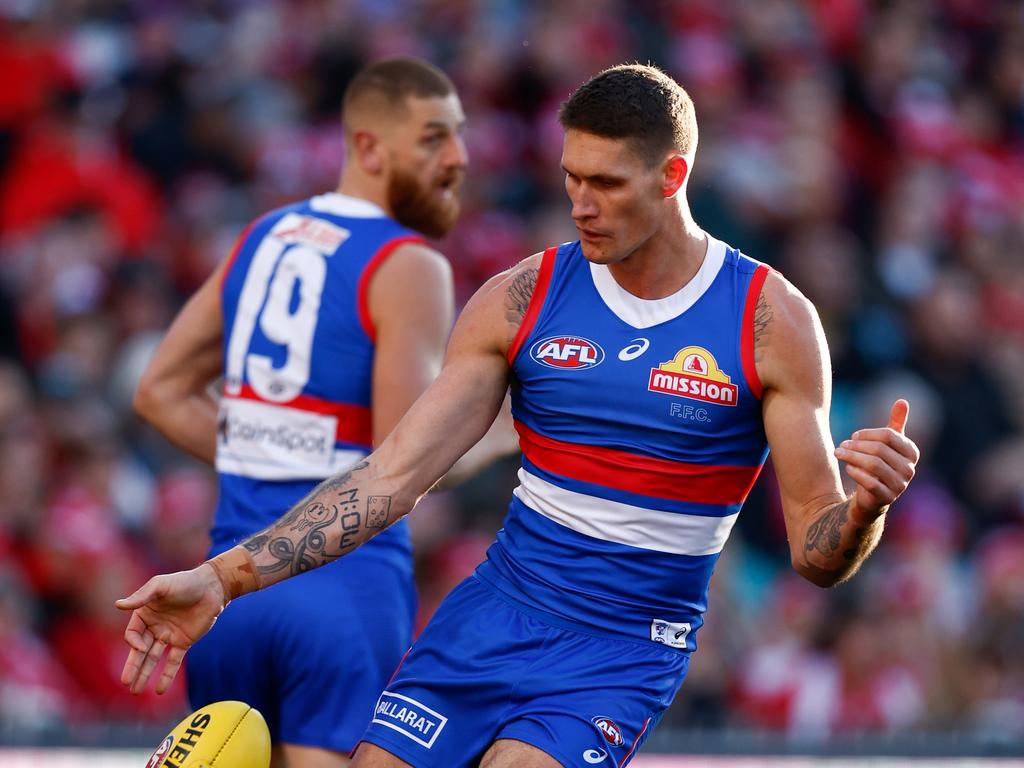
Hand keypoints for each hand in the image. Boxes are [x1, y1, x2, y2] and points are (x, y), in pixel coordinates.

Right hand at [115, 564, 226, 694]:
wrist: (213, 587)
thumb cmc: (185, 582)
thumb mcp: (161, 586)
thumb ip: (141, 596)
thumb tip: (118, 605)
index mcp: (145, 613)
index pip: (132, 634)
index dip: (133, 642)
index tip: (139, 646)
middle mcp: (155, 626)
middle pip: (140, 650)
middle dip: (133, 666)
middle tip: (125, 682)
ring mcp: (169, 635)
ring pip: (153, 658)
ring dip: (145, 674)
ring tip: (135, 691)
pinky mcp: (184, 642)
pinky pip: (173, 661)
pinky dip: (167, 675)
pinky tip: (160, 690)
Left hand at [835, 399, 919, 517]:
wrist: (872, 495)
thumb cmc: (879, 463)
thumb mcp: (887, 443)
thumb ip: (895, 423)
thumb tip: (902, 401)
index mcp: (912, 453)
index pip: (889, 435)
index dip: (867, 434)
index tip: (854, 436)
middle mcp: (910, 469)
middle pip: (879, 449)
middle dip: (856, 446)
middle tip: (841, 445)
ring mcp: (900, 485)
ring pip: (873, 465)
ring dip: (852, 456)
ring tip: (838, 453)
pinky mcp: (887, 498)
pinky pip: (869, 482)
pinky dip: (855, 472)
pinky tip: (848, 468)